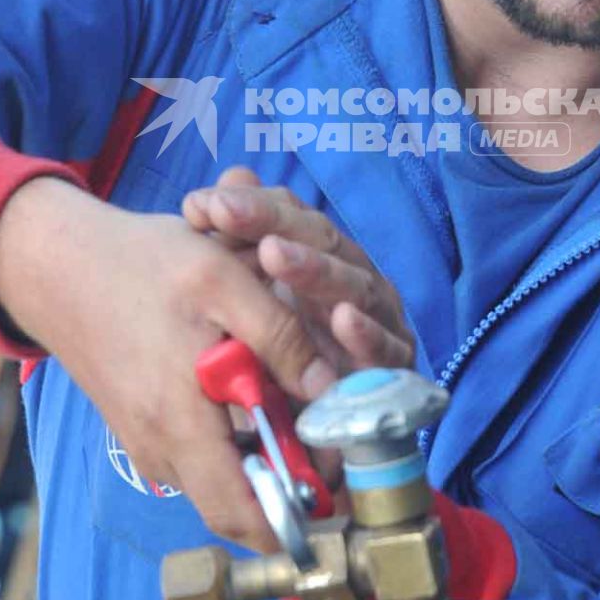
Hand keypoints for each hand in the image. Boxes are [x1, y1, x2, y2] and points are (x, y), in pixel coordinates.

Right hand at [0, 177, 338, 551]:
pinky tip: (250, 386)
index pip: (244, 515)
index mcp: (180, 421)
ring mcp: (149, 446)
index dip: (300, 515)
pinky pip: (202, 456)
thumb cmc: (138, 266)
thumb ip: (281, 335)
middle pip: (241, 503)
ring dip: (264, 453)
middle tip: (325, 429)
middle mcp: (161, 450)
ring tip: (290, 396)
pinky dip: (235, 438)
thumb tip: (332, 389)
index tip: (339, 483)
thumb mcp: (221, 279)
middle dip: (291, 478)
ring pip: (224, 478)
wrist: (58, 265)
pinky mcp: (145, 433)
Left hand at [181, 169, 415, 374]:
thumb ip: (246, 241)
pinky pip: (386, 349)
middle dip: (273, 225)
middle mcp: (355, 279)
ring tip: (273, 254)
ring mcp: (380, 320)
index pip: (292, 217)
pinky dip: (367, 335)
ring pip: (353, 286)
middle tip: (226, 214)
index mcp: (325, 257)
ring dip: (315, 271)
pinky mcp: (398, 368)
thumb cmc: (296, 354)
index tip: (201, 205)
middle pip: (322, 241)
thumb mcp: (259, 299)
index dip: (251, 206)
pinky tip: (343, 319)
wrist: (338, 425)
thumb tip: (234, 174)